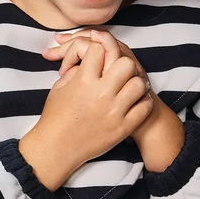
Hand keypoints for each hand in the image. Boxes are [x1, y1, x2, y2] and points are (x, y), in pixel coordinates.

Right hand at [42, 29, 157, 140]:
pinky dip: (142, 102)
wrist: (56, 148)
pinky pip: (144, 107)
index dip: (98, 50)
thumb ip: (75, 70)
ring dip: (134, 82)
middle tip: (118, 71)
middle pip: (125, 63)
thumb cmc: (55, 117)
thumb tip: (89, 60)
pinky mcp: (123, 128)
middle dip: (121, 64)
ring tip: (128, 86)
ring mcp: (114, 111)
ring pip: (139, 84)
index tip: (97, 59)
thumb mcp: (59, 87)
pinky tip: (134, 101)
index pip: (99, 50)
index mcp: (83, 81)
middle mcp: (100, 94)